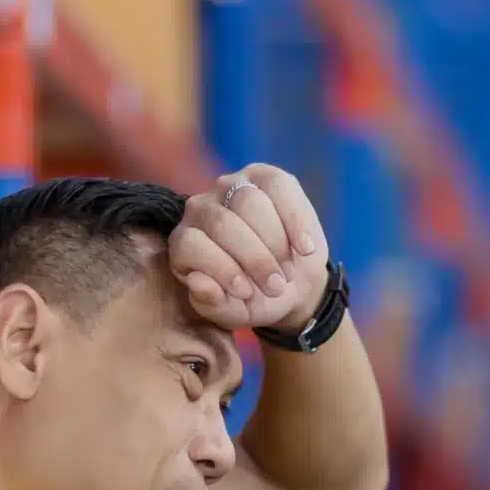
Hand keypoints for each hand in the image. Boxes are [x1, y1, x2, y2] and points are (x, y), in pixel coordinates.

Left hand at [171, 163, 331, 334]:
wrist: (292, 285)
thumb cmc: (255, 299)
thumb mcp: (234, 313)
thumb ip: (212, 305)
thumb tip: (197, 282)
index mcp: (184, 242)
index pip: (191, 244)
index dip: (221, 269)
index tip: (247, 293)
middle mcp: (200, 208)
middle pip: (223, 223)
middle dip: (255, 259)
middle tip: (276, 286)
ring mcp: (231, 187)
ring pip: (250, 202)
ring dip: (275, 242)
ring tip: (287, 270)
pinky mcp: (264, 176)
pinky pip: (279, 187)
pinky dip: (296, 220)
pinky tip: (305, 247)